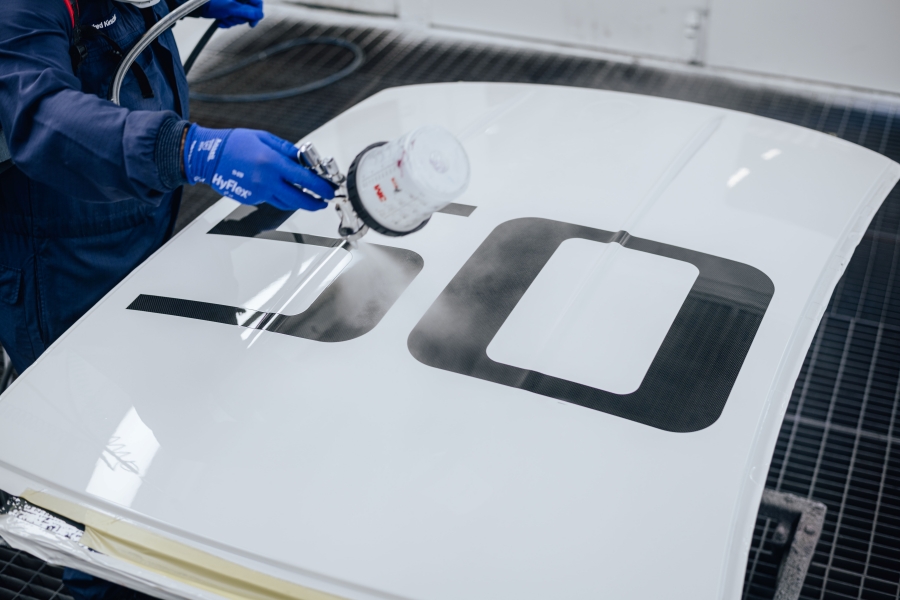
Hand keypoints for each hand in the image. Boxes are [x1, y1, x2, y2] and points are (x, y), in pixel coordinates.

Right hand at [182, 125, 334, 210]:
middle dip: (315, 203)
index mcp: (272, 162)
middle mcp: (266, 180)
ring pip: (286, 203)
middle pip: (299, 200)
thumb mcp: (265, 139)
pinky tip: (282, 188)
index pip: (305, 180)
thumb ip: (287, 150)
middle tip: (323, 202)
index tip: (329, 190)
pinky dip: (281, 196)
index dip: (321, 187)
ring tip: (308, 197)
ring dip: (300, 202)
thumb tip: (305, 160)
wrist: (208, 156)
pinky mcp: (252, 198)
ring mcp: (259, 192)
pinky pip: (272, 200)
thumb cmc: (234, 144)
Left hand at [201, 0, 263, 27]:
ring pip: (240, 16)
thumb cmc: (210, 1)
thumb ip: (247, 12)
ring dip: (232, 20)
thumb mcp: (231, 7)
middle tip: (231, 17)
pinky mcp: (227, 8)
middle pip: (248, 11)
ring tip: (224, 18)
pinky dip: (227, 21)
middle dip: (239, 18)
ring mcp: (232, 3)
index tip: (252, 23)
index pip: (257, 2)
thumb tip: (260, 15)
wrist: (195, 4)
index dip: (256, 13)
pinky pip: (233, 17)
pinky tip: (221, 20)